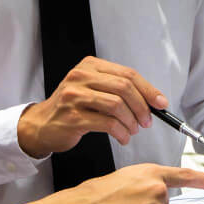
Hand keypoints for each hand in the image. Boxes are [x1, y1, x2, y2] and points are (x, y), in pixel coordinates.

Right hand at [17, 56, 167, 158]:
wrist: (43, 124)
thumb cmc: (73, 108)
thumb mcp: (94, 89)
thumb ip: (119, 90)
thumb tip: (153, 101)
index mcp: (90, 66)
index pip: (128, 74)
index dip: (149, 90)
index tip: (161, 103)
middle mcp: (81, 77)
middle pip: (125, 88)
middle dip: (142, 107)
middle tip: (147, 121)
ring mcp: (75, 96)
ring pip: (117, 105)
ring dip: (132, 121)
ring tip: (133, 130)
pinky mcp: (73, 116)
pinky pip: (108, 123)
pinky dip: (121, 132)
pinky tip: (123, 137)